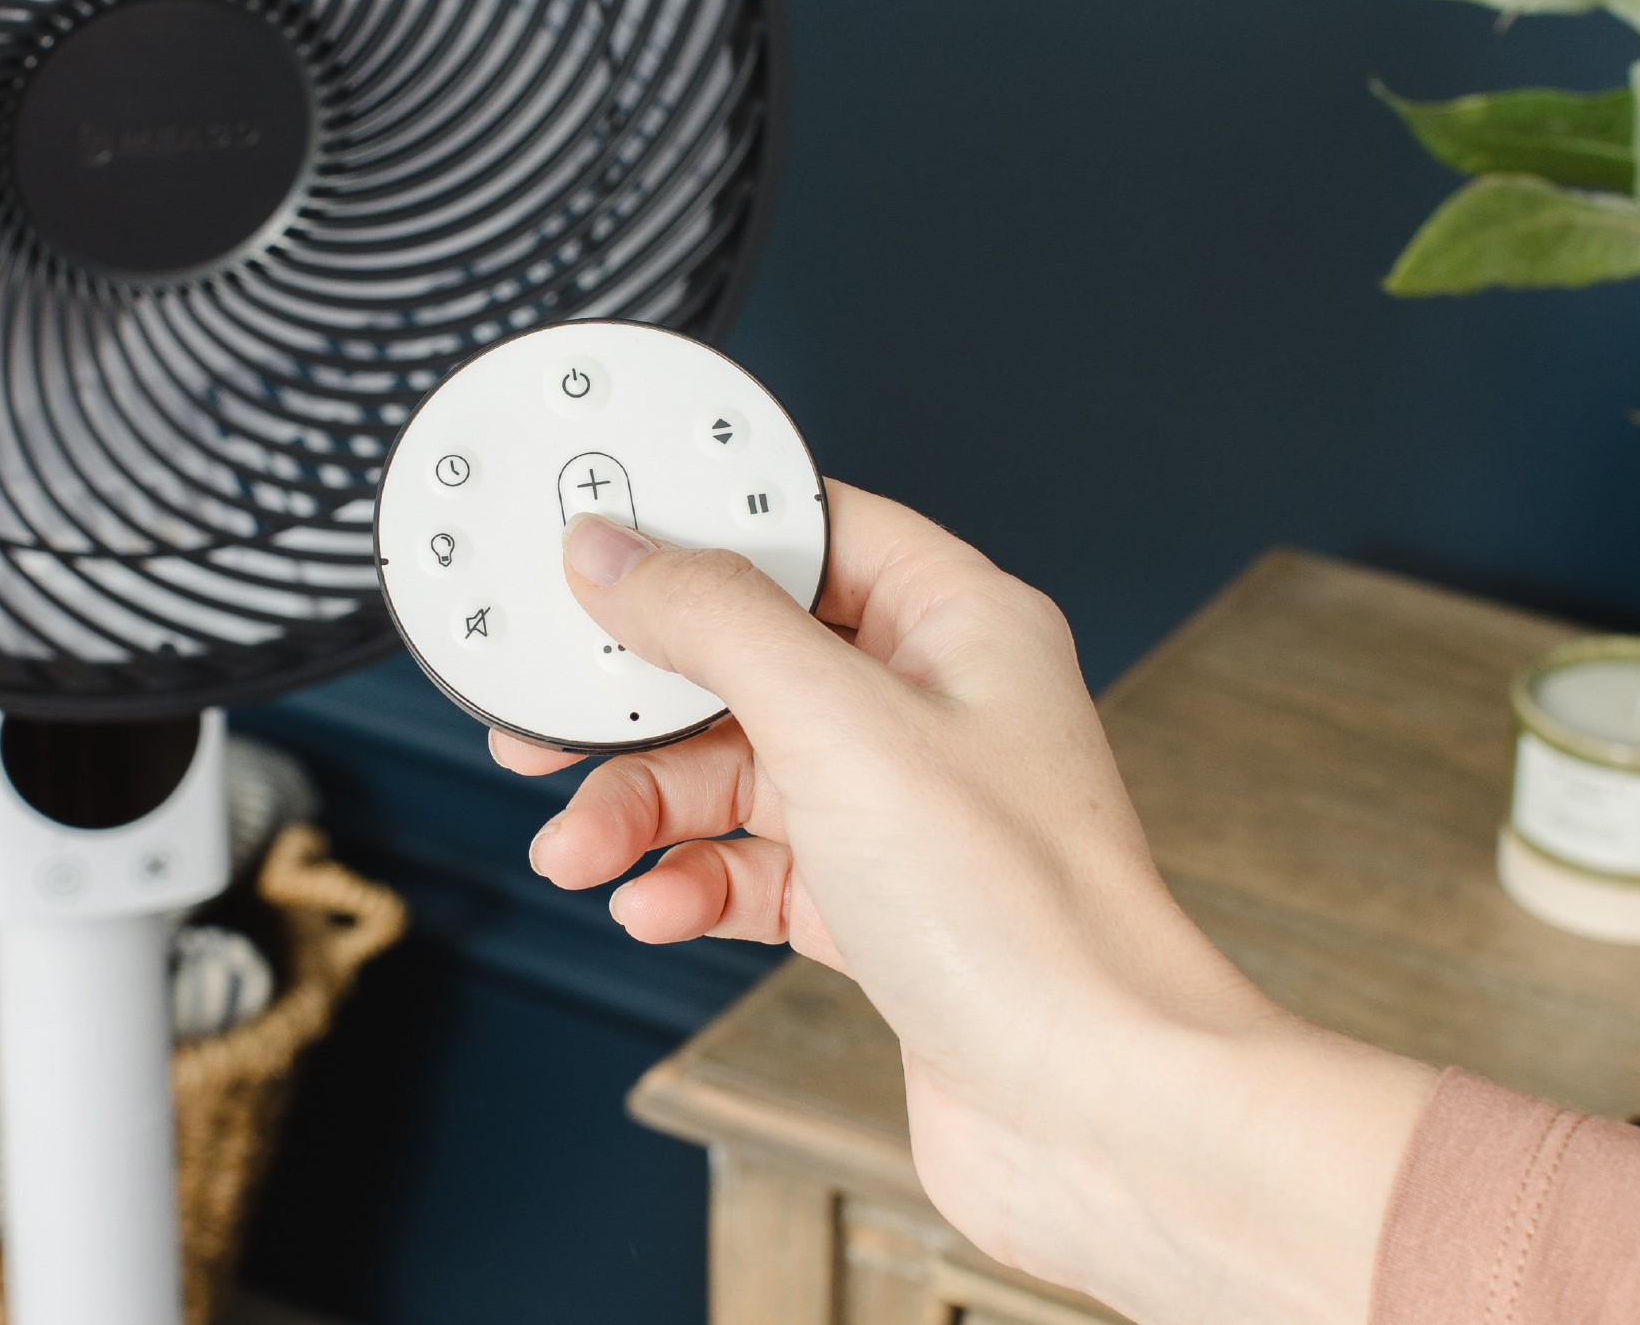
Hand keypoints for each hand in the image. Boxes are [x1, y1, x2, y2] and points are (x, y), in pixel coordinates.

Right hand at [493, 483, 1434, 1324]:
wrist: (1094, 1110)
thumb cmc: (1027, 917)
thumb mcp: (840, 726)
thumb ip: (715, 623)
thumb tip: (619, 552)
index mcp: (958, 624)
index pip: (810, 529)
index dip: (701, 534)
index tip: (598, 552)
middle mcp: (934, 709)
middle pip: (748, 661)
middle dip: (640, 704)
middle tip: (546, 723)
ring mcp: (905, 814)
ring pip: (737, 775)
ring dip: (643, 809)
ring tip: (580, 848)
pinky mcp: (878, 912)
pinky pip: (753, 870)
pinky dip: (691, 883)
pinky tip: (652, 906)